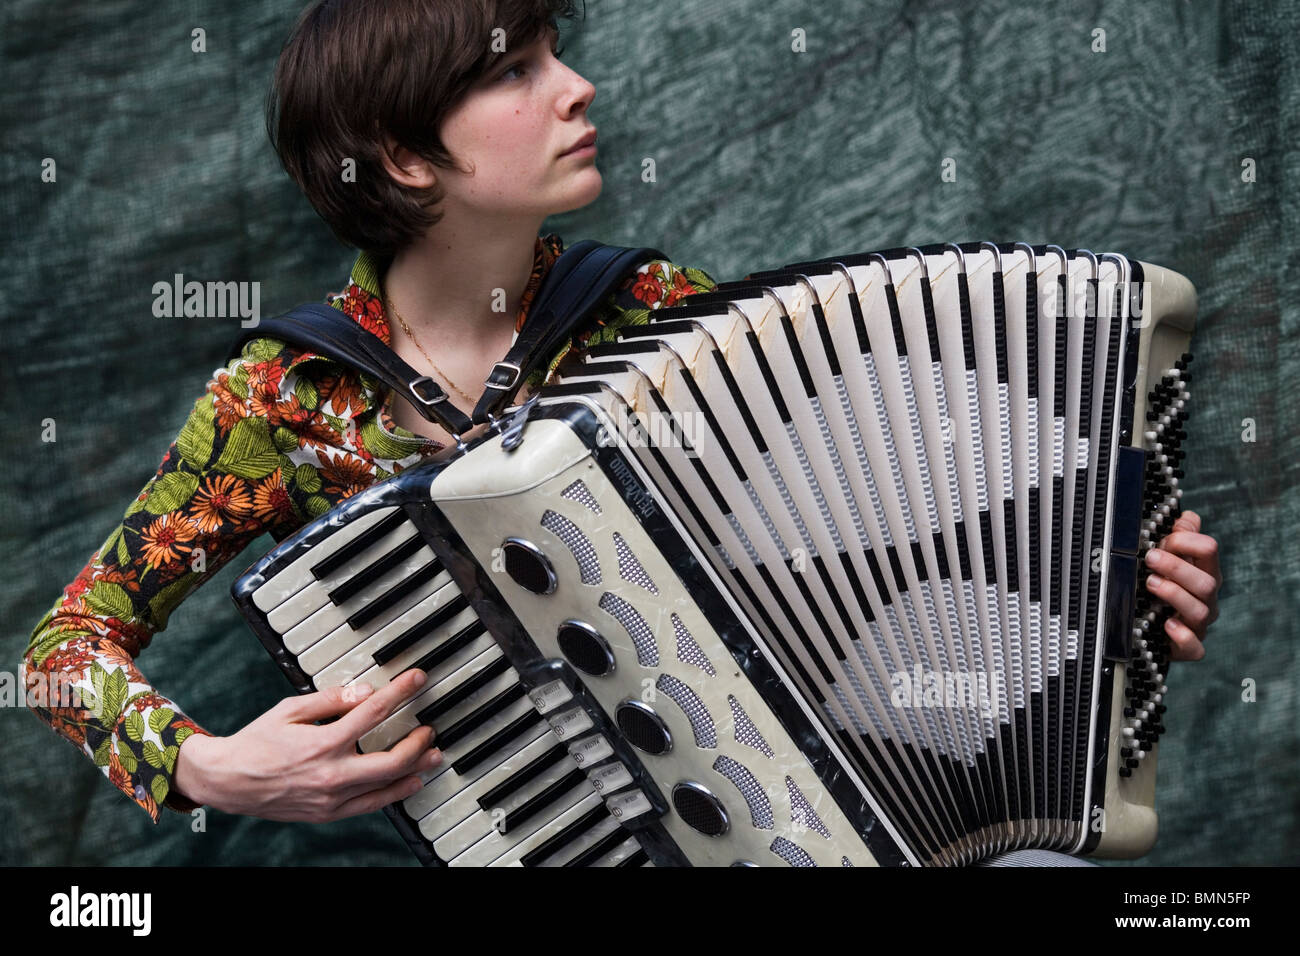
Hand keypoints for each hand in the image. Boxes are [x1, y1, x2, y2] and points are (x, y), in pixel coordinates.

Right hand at [173, 668, 441, 822]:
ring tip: (432, 756)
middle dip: (418, 742)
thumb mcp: (290, 709)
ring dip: (415, 770)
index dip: (401, 692)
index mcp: (322, 742)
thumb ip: (330, 699)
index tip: (417, 679)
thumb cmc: (257, 742)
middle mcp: (330, 774)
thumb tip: (365, 690)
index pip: (373, 712)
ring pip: (386, 788)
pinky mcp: (328, 814)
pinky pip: (370, 806)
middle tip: (429, 728)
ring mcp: (331, 798)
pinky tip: (409, 783)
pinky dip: (394, 794)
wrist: (228, 781)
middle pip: (391, 759)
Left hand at [1144, 510, 1220, 661]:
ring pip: (1200, 612)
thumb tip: (1186, 516)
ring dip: (1175, 595)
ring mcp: (1198, 623)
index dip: (1186, 541)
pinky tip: (1167, 624)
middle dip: (1177, 567)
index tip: (1162, 540)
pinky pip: (1195, 647)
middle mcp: (1205, 597)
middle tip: (1150, 559)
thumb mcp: (1170, 557)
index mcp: (1204, 571)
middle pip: (1207, 582)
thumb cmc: (1164, 585)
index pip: (1209, 549)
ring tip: (1151, 584)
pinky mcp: (1188, 647)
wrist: (1152, 625)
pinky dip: (1183, 637)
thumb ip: (1180, 535)